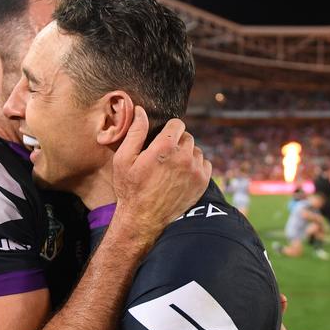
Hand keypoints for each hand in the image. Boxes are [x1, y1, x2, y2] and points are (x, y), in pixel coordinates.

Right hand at [112, 106, 211, 245]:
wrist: (143, 218)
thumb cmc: (129, 188)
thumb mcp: (123, 159)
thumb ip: (135, 132)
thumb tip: (141, 110)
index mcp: (164, 147)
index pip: (177, 124)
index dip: (168, 129)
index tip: (161, 139)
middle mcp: (183, 157)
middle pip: (187, 136)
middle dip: (176, 142)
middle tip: (164, 156)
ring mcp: (195, 170)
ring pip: (196, 150)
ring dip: (187, 154)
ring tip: (172, 167)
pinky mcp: (202, 182)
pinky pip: (205, 164)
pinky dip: (196, 166)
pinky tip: (182, 175)